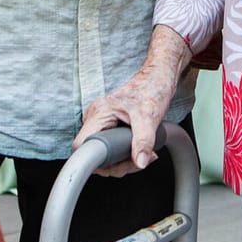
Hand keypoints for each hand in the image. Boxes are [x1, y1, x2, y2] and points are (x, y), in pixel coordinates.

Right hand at [76, 27, 190, 175]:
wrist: (159, 78)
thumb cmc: (152, 89)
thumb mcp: (150, 117)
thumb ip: (144, 141)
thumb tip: (140, 162)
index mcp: (99, 112)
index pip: (81, 146)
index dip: (96, 161)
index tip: (118, 164)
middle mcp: (96, 116)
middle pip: (93, 153)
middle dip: (116, 164)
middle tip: (138, 160)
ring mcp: (101, 120)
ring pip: (102, 152)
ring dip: (122, 160)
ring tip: (142, 153)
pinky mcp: (109, 124)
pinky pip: (109, 146)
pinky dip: (123, 153)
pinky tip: (138, 150)